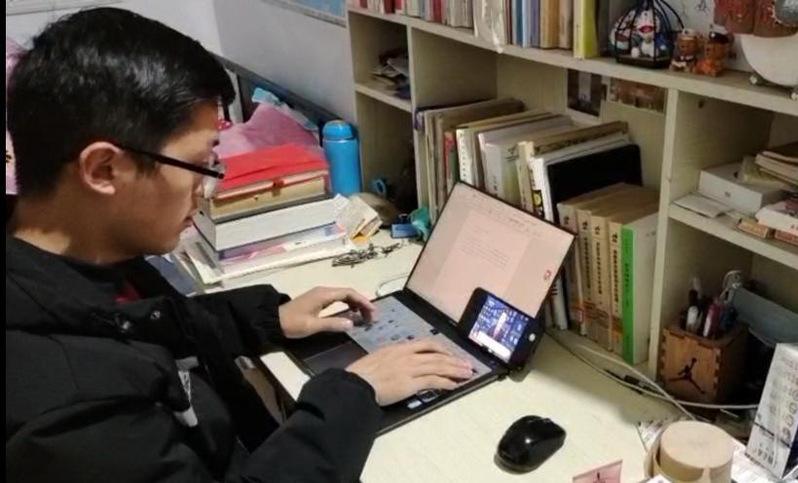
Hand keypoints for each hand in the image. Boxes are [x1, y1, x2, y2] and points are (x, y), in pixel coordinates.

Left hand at [278, 286, 375, 338]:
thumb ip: (333, 324)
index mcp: (324, 294)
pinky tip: (351, 314)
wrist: (274, 321)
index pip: (349, 293)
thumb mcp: (313, 326)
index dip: (363, 301)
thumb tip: (352, 323)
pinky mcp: (318, 300)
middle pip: (348, 293)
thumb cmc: (293, 323)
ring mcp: (320, 295)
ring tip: (364, 317)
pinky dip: (347, 305)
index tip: (372, 312)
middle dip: (362, 303)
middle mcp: (324, 291)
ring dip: (355, 304)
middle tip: (371, 317)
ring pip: (343, 296)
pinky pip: (337, 299)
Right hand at [346, 339, 473, 405]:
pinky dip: (445, 382)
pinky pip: (433, 381)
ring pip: (438, 366)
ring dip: (455, 370)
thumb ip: (391, 358)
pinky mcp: (410, 383)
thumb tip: (399, 363)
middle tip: (467, 364)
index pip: (425, 344)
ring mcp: (410, 369)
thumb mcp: (377, 358)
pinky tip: (454, 385)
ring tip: (467, 374)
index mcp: (398, 348)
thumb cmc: (361, 373)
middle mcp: (407, 356)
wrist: (356, 383)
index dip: (441, 348)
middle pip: (437, 355)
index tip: (450, 353)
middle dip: (454, 360)